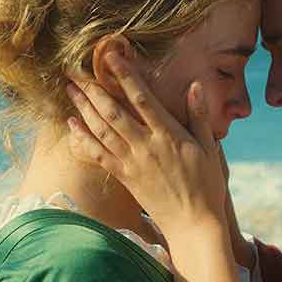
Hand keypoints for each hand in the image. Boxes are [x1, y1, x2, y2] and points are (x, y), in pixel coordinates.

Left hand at [65, 52, 227, 239]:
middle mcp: (146, 146)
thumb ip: (200, 116)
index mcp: (168, 135)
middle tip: (76, 70)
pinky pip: (98, 155)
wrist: (193, 223)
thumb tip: (195, 86)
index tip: (112, 57)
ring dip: (84, 108)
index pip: (143, 98)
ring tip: (70, 89)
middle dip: (93, 89)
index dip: (126, 76)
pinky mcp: (125, 177)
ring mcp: (132, 162)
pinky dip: (83, 138)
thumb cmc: (206, 185)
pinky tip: (71, 125)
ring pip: (102, 130)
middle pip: (113, 112)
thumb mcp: (210, 148)